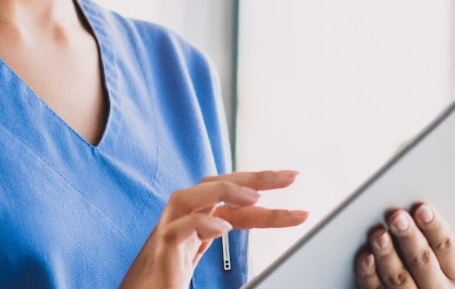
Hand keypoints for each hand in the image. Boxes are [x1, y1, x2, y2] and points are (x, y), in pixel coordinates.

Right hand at [119, 170, 308, 288]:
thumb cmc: (162, 285)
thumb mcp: (196, 264)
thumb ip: (217, 248)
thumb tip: (258, 260)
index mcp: (193, 224)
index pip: (231, 202)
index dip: (264, 193)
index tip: (295, 191)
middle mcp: (179, 222)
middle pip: (214, 187)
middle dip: (253, 178)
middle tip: (292, 177)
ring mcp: (165, 235)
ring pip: (188, 198)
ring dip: (224, 191)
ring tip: (257, 196)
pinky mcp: (159, 254)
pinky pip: (177, 230)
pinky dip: (200, 224)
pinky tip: (222, 227)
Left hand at [355, 203, 454, 288]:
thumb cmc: (426, 269)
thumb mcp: (445, 258)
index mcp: (452, 270)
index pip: (447, 246)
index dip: (435, 227)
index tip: (422, 208)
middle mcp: (435, 287)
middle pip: (423, 261)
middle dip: (409, 237)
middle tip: (396, 216)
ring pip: (400, 278)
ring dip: (388, 255)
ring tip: (378, 234)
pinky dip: (370, 274)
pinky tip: (365, 256)